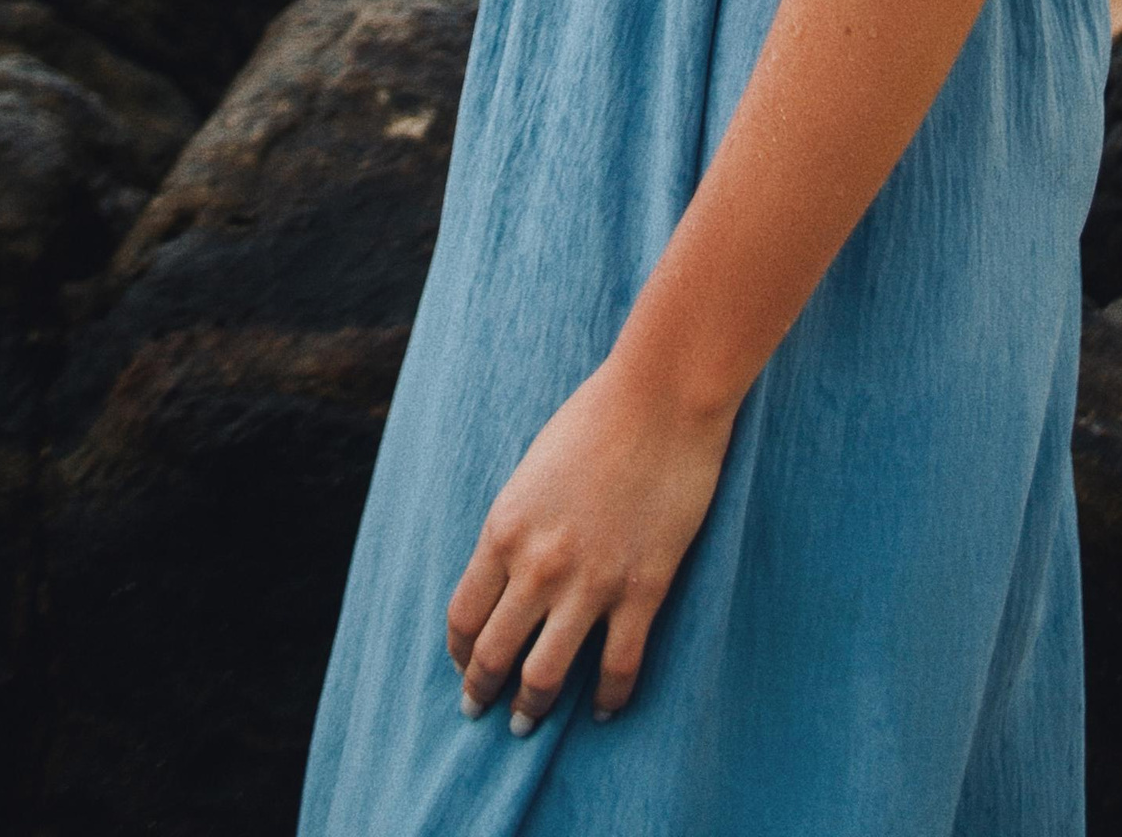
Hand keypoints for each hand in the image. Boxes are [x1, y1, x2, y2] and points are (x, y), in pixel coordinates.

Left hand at [445, 351, 735, 730]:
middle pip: (494, 654)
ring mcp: (591, 583)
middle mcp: (538, 565)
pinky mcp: (642, 589)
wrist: (662, 396)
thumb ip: (517, 527)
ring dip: (531, 708)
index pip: (463, 616)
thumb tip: (510, 573)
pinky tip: (603, 711)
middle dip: (483, 693)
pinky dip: (607, 699)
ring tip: (527, 725)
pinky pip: (617, 667)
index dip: (460, 652)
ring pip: (545, 676)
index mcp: (504, 529)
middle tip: (482, 713)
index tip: (464, 668)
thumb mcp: (532, 471)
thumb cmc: (597, 417)